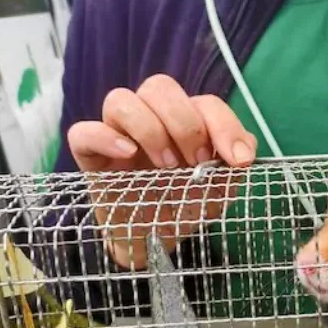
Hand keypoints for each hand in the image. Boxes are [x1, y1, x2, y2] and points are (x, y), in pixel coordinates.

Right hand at [67, 74, 256, 268]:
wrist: (154, 239)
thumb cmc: (185, 206)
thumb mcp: (219, 190)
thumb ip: (234, 166)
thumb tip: (244, 148)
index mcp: (185, 120)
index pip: (204, 102)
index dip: (224, 124)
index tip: (237, 160)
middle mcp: (150, 118)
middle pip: (160, 87)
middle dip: (185, 123)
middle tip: (197, 162)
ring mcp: (116, 133)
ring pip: (121, 100)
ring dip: (150, 129)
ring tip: (166, 167)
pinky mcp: (89, 155)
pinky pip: (83, 132)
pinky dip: (105, 137)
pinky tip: (128, 155)